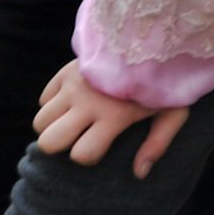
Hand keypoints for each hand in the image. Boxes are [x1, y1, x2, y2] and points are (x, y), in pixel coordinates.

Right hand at [33, 61, 190, 179]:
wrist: (151, 40)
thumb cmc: (165, 81)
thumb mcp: (173, 112)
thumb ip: (158, 144)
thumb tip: (140, 173)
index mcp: (113, 116)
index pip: (82, 154)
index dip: (88, 156)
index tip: (100, 147)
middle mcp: (86, 102)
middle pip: (49, 141)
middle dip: (60, 146)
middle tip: (77, 138)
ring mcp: (72, 86)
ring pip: (40, 121)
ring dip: (53, 127)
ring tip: (72, 122)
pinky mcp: (64, 72)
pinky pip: (43, 99)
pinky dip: (52, 105)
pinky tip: (72, 103)